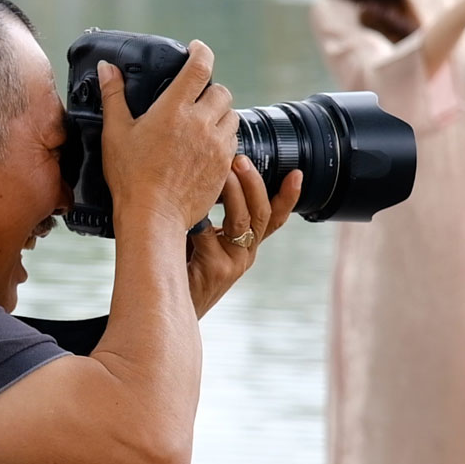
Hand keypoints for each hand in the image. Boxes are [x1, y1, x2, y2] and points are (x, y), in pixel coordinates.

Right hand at [96, 40, 239, 232]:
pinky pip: (232, 143)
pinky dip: (222, 139)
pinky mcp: (224, 166)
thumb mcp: (116, 133)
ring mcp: (216, 145)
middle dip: (209, 90)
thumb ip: (114, 96)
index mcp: (175, 109)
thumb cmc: (131, 176)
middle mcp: (201, 123)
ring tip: (201, 124)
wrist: (153, 216)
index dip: (201, 51)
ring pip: (231, 117)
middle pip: (221, 91)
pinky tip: (205, 148)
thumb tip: (106, 68)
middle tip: (194, 98)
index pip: (200, 66)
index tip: (196, 50)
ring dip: (219, 115)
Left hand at [187, 158, 301, 316]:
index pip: (274, 217)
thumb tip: (205, 172)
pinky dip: (199, 215)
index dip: (288, 197)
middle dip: (253, 182)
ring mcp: (233, 263)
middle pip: (261, 212)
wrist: (167, 304)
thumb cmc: (179, 264)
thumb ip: (208, 213)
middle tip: (240, 159)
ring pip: (241, 220)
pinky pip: (209, 233)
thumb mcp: (200, 237)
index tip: (297, 173)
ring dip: (232, 191)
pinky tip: (188, 202)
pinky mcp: (216, 269)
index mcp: (246, 244)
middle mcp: (245, 253)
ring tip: (221, 171)